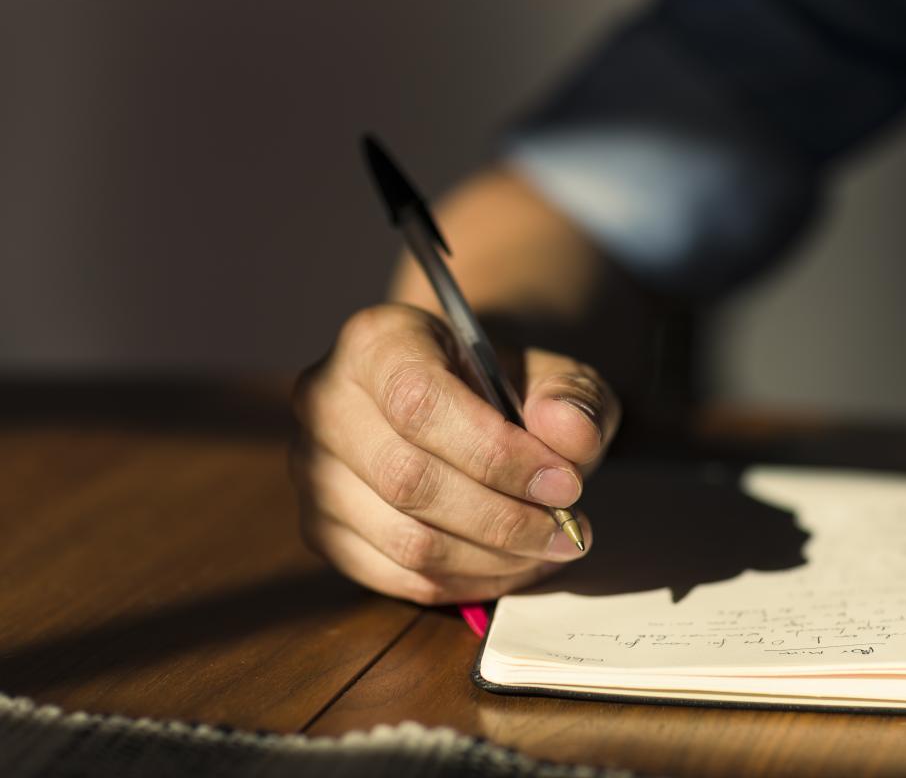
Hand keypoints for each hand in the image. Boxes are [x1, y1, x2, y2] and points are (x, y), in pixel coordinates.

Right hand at [290, 303, 619, 603]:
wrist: (463, 404)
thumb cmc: (504, 387)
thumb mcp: (554, 376)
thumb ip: (573, 398)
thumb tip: (571, 435)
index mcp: (376, 341)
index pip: (420, 403)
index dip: (497, 454)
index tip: (565, 484)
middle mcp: (325, 401)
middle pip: (408, 480)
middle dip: (503, 518)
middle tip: (568, 528)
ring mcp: (313, 470)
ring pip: (404, 541)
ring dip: (492, 558)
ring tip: (547, 547)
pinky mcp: (321, 529)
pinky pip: (397, 578)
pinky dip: (466, 583)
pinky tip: (511, 566)